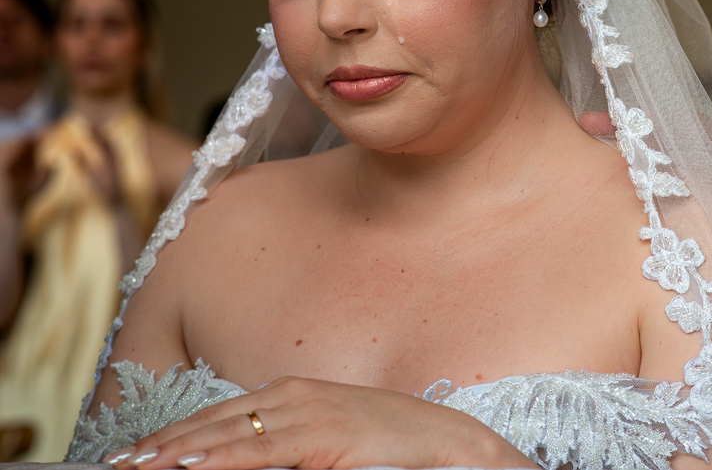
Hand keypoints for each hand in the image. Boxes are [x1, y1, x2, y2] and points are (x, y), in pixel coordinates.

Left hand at [103, 376, 533, 469]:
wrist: (447, 443)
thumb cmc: (387, 447)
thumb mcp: (327, 442)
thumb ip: (286, 448)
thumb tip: (243, 459)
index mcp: (291, 395)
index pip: (219, 417)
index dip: (173, 436)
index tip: (134, 455)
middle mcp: (294, 396)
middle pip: (214, 422)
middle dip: (163, 445)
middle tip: (117, 465)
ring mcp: (310, 412)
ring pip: (231, 434)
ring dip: (181, 450)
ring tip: (141, 466)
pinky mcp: (327, 434)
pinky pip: (266, 449)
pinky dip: (226, 454)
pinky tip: (195, 463)